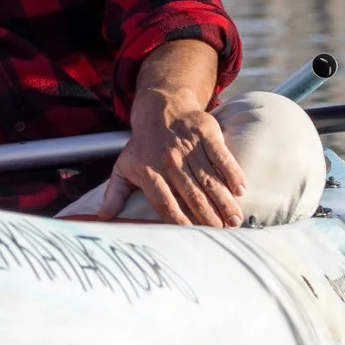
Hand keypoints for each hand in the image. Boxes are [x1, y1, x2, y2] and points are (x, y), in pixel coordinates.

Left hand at [93, 92, 244, 225]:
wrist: (160, 109)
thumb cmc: (142, 145)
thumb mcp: (123, 167)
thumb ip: (114, 194)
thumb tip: (102, 218)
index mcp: (149, 172)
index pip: (164, 202)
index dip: (178, 219)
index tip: (192, 235)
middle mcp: (169, 161)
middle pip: (191, 194)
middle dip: (208, 215)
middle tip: (222, 232)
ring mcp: (188, 147)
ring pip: (209, 179)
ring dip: (223, 201)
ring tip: (234, 220)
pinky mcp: (206, 134)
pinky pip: (221, 157)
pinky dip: (232, 173)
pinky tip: (241, 190)